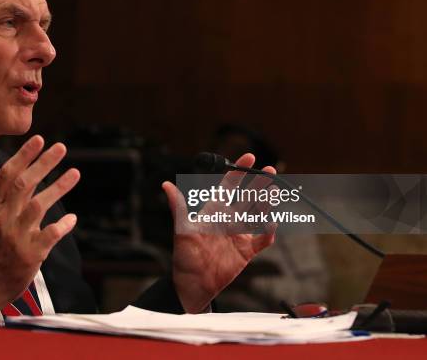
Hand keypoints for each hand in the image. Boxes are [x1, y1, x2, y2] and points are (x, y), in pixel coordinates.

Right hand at [0, 135, 79, 311]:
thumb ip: (11, 197)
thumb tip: (27, 171)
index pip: (8, 175)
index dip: (24, 156)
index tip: (38, 139)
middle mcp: (6, 218)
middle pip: (24, 185)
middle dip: (43, 163)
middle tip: (60, 147)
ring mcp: (17, 236)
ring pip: (38, 206)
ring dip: (58, 187)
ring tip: (75, 172)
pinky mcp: (30, 254)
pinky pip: (48, 235)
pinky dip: (62, 225)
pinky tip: (72, 218)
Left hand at [162, 153, 275, 312]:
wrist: (192, 284)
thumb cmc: (184, 255)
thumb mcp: (181, 229)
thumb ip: (178, 206)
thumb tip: (166, 185)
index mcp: (214, 211)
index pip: (228, 186)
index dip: (239, 171)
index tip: (250, 157)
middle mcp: (228, 220)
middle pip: (247, 197)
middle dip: (258, 184)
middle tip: (271, 171)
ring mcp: (238, 234)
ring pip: (257, 215)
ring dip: (266, 204)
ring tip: (275, 192)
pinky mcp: (246, 251)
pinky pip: (262, 240)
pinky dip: (269, 233)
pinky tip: (273, 225)